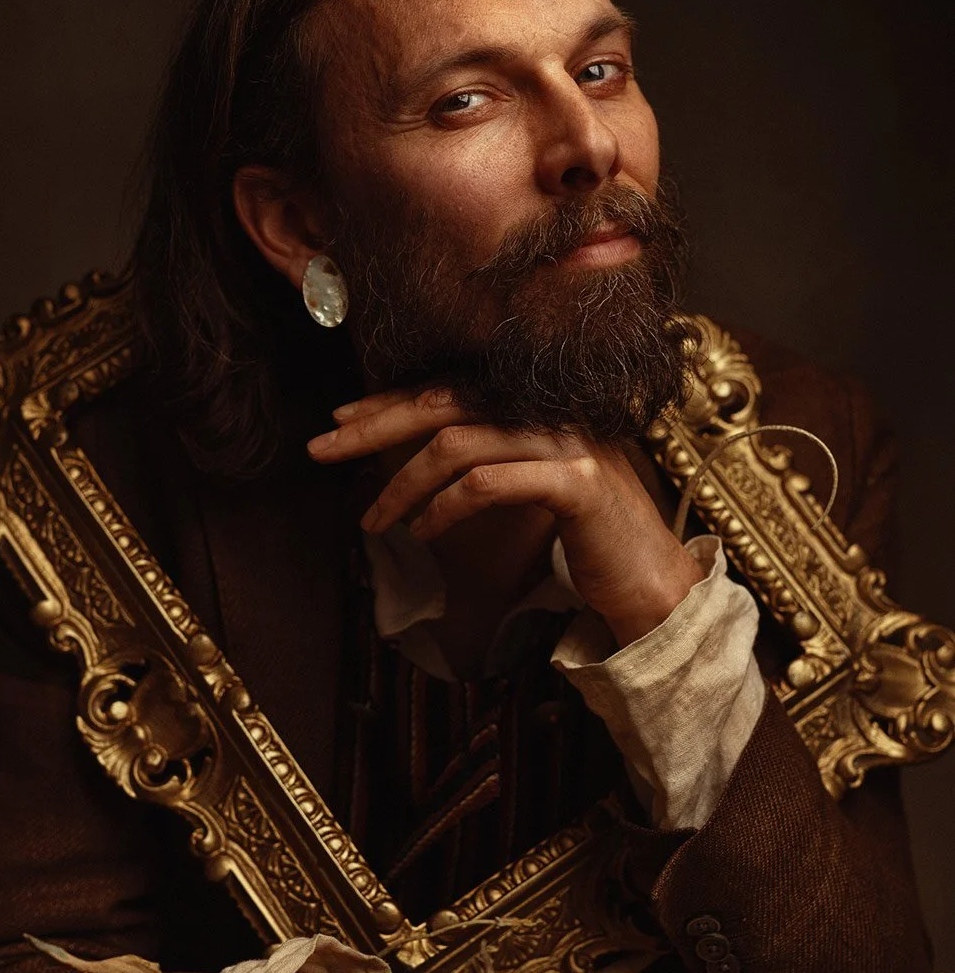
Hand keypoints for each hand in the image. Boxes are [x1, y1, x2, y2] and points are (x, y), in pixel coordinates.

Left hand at [307, 387, 702, 646]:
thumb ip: (487, 462)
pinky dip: (445, 508)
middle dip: (373, 426)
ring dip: (401, 485)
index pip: (447, 390)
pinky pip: (488, 483)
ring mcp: (564, 441)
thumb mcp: (529, 488)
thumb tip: (416, 459)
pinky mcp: (574, 481)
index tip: (338, 420)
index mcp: (534, 406)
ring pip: (456, 443)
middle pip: (441, 402)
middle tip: (321, 450)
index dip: (387, 402)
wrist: (652, 582)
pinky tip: (424, 533)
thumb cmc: (586, 541)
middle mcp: (548, 411)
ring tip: (375, 524)